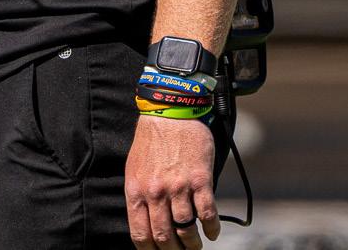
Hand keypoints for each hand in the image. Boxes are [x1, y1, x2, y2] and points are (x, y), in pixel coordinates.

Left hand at [125, 115, 219, 248]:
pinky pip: (207, 213)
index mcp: (136, 191)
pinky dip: (211, 227)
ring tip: (196, 245)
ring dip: (193, 243)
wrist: (171, 111)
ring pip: (186, 229)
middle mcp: (156, 192)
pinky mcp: (199, 178)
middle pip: (165, 237)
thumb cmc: (152, 140)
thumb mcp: (135, 168)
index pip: (141, 235)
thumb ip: (140, 195)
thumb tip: (146, 223)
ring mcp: (178, 186)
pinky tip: (212, 232)